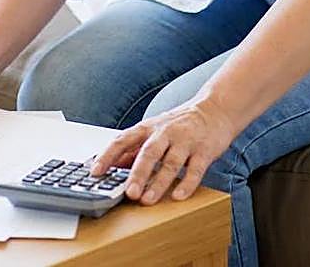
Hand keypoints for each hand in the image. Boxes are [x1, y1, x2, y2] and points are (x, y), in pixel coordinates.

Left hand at [90, 96, 238, 204]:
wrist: (215, 110)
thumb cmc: (180, 124)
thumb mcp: (153, 130)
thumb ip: (134, 148)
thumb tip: (112, 166)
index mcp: (148, 128)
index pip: (123, 140)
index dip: (107, 155)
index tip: (95, 172)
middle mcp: (165, 132)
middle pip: (148, 153)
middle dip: (137, 173)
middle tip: (128, 192)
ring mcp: (185, 141)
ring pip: (170, 163)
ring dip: (158, 182)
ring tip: (148, 200)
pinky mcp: (204, 150)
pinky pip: (195, 169)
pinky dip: (187, 183)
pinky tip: (179, 196)